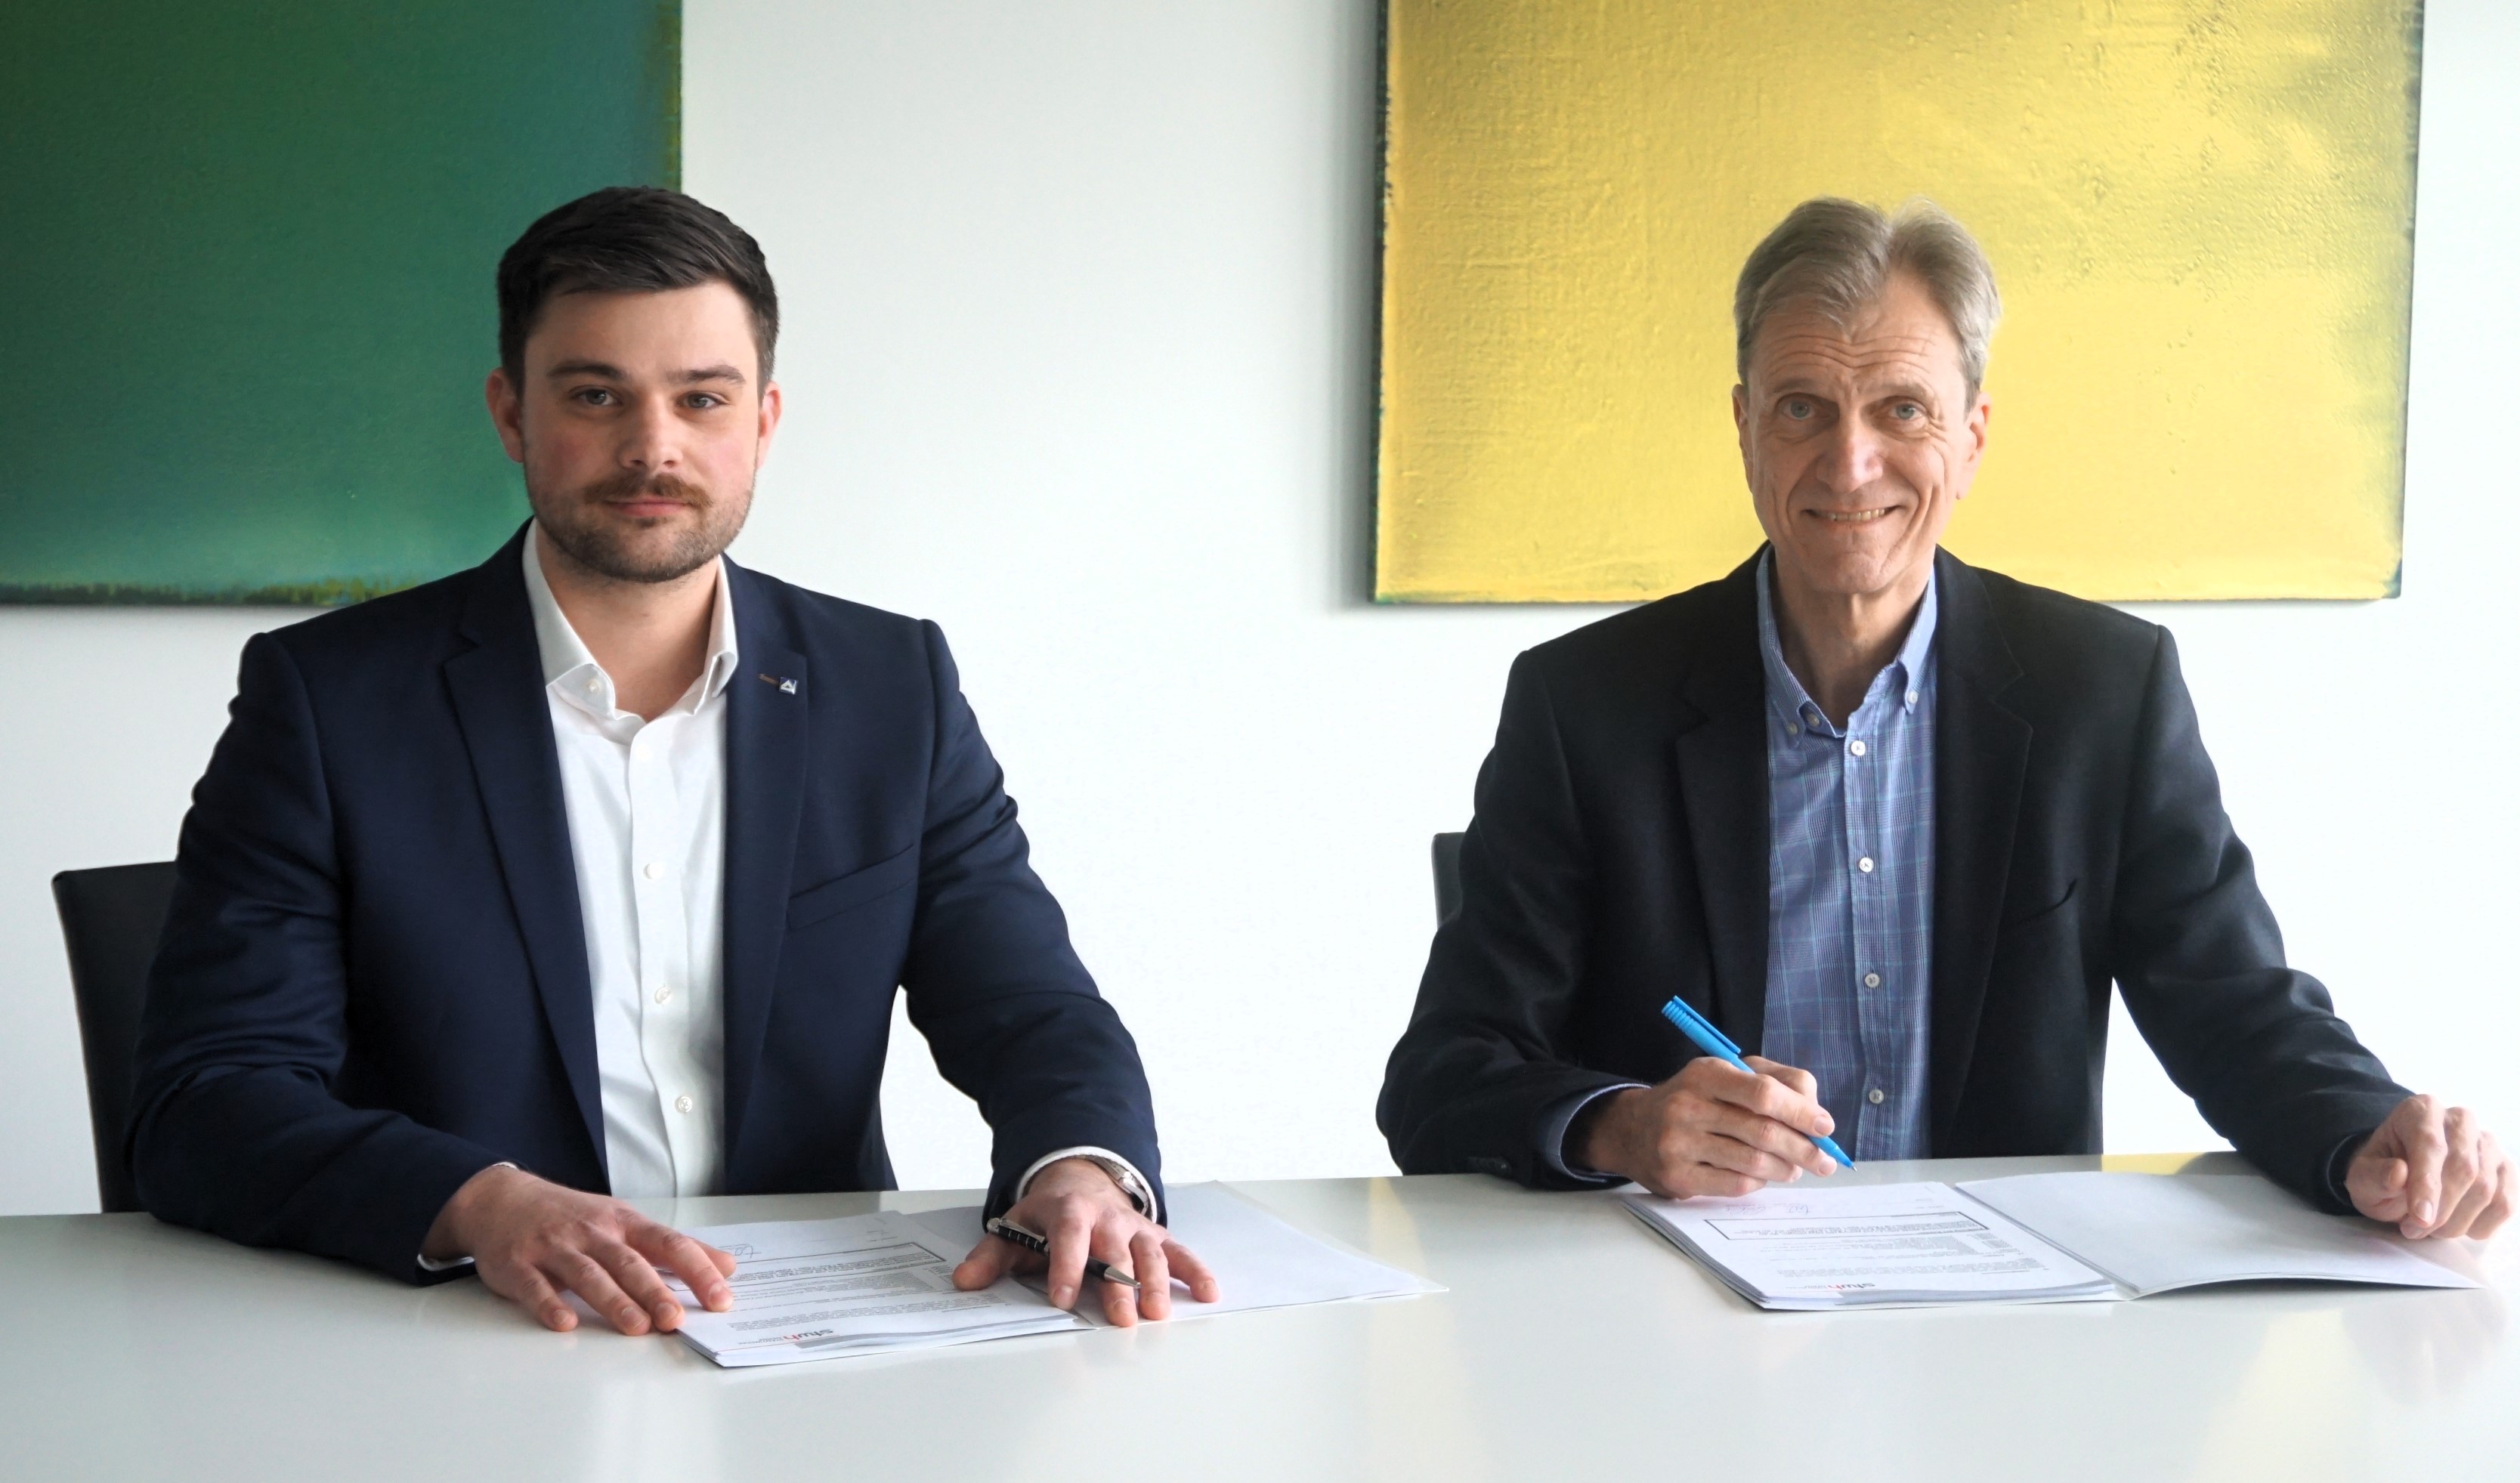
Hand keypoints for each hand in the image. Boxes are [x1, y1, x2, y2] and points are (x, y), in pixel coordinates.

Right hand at [422, 1164, 738, 1333]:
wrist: (502, 1199)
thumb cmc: (571, 1217)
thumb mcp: (624, 1222)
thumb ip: (673, 1247)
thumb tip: (727, 1265)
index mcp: (623, 1223)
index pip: (669, 1244)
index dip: (697, 1270)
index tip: (721, 1298)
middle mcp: (593, 1232)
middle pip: (629, 1262)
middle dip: (655, 1291)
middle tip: (676, 1320)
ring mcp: (554, 1247)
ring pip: (588, 1274)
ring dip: (613, 1301)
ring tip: (636, 1327)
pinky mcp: (519, 1264)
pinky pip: (535, 1286)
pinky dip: (550, 1304)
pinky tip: (565, 1322)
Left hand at [950, 1156, 1219, 1325]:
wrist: (1081, 1178)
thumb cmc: (1048, 1214)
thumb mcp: (1013, 1229)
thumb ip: (990, 1257)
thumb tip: (963, 1281)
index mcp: (1069, 1210)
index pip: (1069, 1235)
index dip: (1065, 1265)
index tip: (1061, 1297)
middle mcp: (1107, 1216)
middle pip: (1115, 1250)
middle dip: (1119, 1284)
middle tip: (1121, 1318)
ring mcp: (1135, 1226)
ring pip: (1150, 1253)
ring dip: (1157, 1282)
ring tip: (1157, 1313)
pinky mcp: (1155, 1236)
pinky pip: (1179, 1252)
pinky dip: (1196, 1270)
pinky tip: (1208, 1292)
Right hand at [1575, 1055, 1839, 1198]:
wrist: (1632, 1129)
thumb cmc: (1695, 1100)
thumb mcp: (1726, 1075)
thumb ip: (1775, 1082)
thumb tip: (1815, 1113)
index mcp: (1706, 1074)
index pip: (1763, 1093)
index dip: (1800, 1112)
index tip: (1825, 1127)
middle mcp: (1688, 1106)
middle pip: (1763, 1132)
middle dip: (1803, 1149)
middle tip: (1824, 1161)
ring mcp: (1679, 1144)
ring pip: (1753, 1163)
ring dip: (1785, 1169)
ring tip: (1794, 1169)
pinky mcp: (1677, 1176)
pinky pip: (1735, 1185)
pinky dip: (1758, 1182)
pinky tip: (1761, 1176)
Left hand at [2345, 1094, 2513, 1239]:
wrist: (2399, 1177)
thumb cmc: (2381, 1174)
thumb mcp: (2362, 1177)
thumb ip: (2374, 1175)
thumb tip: (2398, 1174)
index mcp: (2420, 1110)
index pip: (2430, 1144)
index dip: (2427, 1184)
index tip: (2420, 1218)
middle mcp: (2459, 1120)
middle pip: (2463, 1168)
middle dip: (2441, 1209)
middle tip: (2414, 1230)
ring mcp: (2487, 1144)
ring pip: (2486, 1188)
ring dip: (2457, 1221)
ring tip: (2429, 1230)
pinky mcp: (2504, 1168)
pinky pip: (2504, 1203)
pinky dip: (2482, 1224)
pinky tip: (2458, 1227)